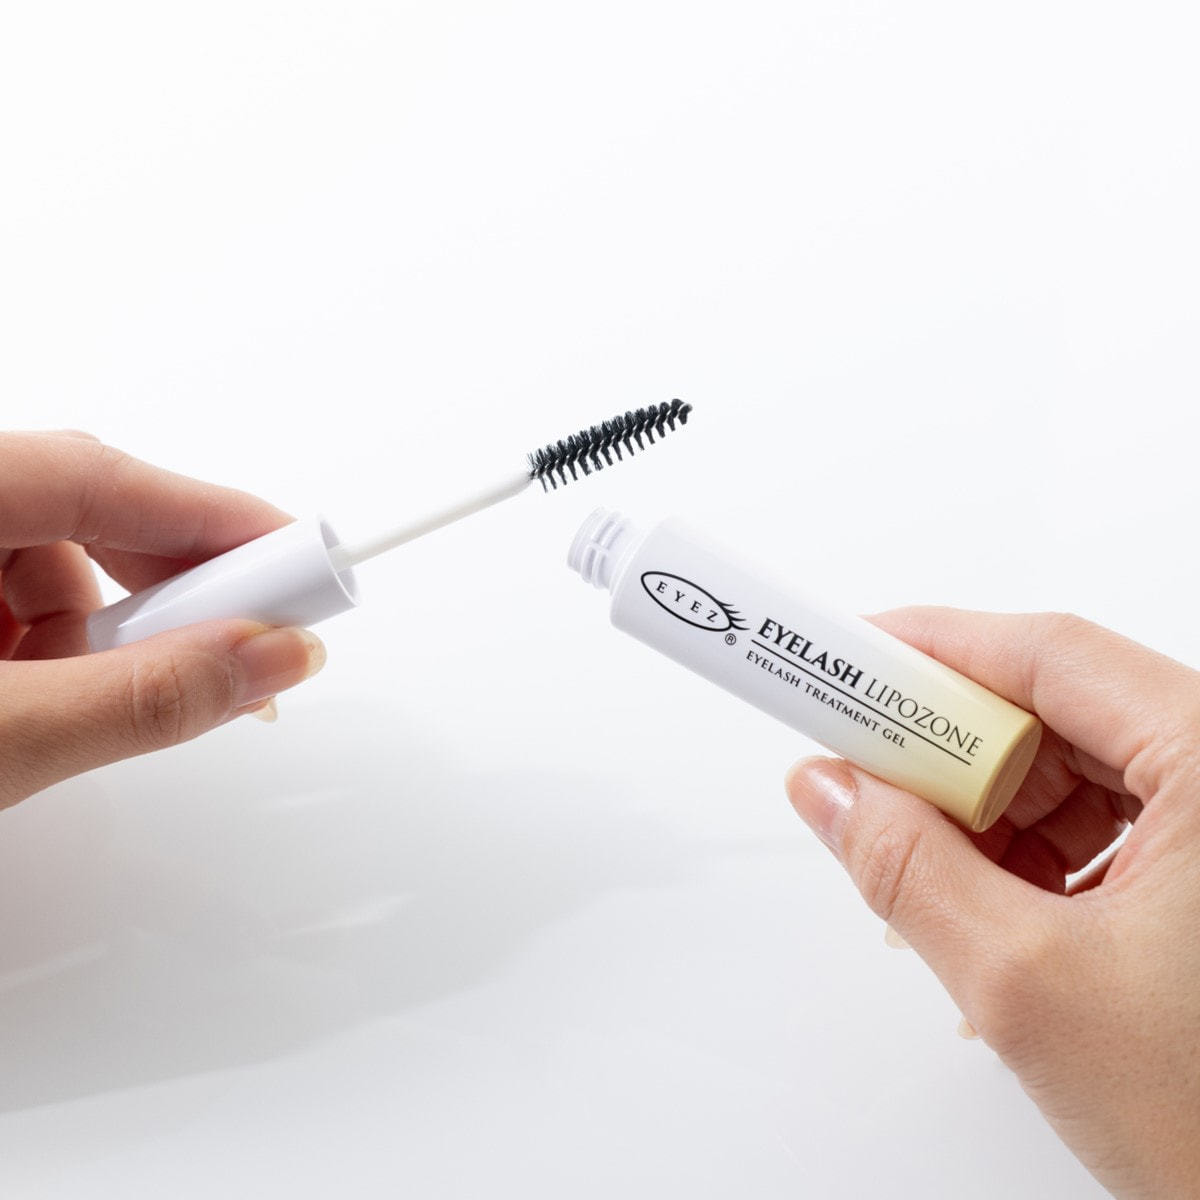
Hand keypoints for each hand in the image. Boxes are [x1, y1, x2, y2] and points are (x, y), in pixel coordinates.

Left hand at [0, 431, 325, 808]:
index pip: (103, 477)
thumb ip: (139, 698)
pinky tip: (36, 712)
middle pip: (87, 517)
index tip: (300, 565)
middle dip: (159, 600)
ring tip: (74, 717)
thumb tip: (272, 658)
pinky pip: (14, 599)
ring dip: (95, 642)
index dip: (215, 520)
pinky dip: (52, 654)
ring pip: (51, 568)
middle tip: (224, 657)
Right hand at [785, 609, 1199, 1199]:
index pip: (1050, 656)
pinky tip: (993, 909)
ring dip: (988, 813)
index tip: (849, 660)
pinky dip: (1033, 855)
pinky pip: (1106, 824)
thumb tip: (832, 790)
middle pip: (1060, 710)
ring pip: (1076, 770)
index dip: (934, 649)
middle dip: (953, 749)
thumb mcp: (1029, 983)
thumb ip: (908, 867)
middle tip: (867, 772)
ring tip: (937, 875)